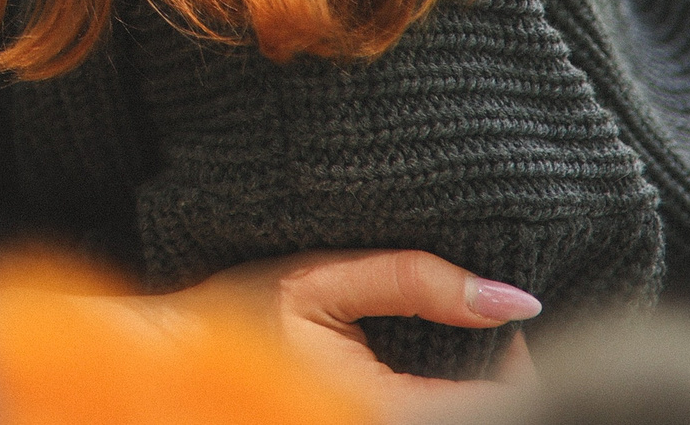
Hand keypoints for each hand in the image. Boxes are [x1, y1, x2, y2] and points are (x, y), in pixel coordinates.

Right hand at [149, 249, 538, 415]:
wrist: (175, 360)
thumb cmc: (238, 315)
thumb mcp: (321, 277)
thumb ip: (414, 280)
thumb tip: (514, 300)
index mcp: (383, 410)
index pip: (501, 403)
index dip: (513, 358)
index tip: (480, 314)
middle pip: (482, 412)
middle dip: (491, 373)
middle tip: (463, 324)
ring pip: (453, 414)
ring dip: (464, 388)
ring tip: (437, 342)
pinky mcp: (361, 423)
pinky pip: (422, 413)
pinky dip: (433, 395)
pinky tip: (410, 366)